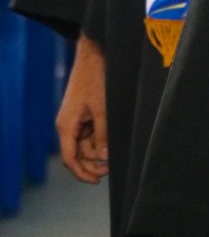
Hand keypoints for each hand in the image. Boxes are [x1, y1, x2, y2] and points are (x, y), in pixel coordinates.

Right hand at [56, 34, 107, 182]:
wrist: (94, 55)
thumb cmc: (95, 79)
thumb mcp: (102, 108)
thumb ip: (103, 133)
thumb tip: (103, 156)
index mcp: (66, 126)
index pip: (70, 159)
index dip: (82, 173)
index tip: (97, 181)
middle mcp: (67, 126)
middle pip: (77, 155)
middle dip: (92, 164)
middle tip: (110, 169)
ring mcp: (75, 120)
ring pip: (84, 146)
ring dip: (97, 153)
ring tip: (114, 157)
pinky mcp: (83, 114)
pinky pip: (89, 134)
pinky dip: (98, 141)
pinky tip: (110, 144)